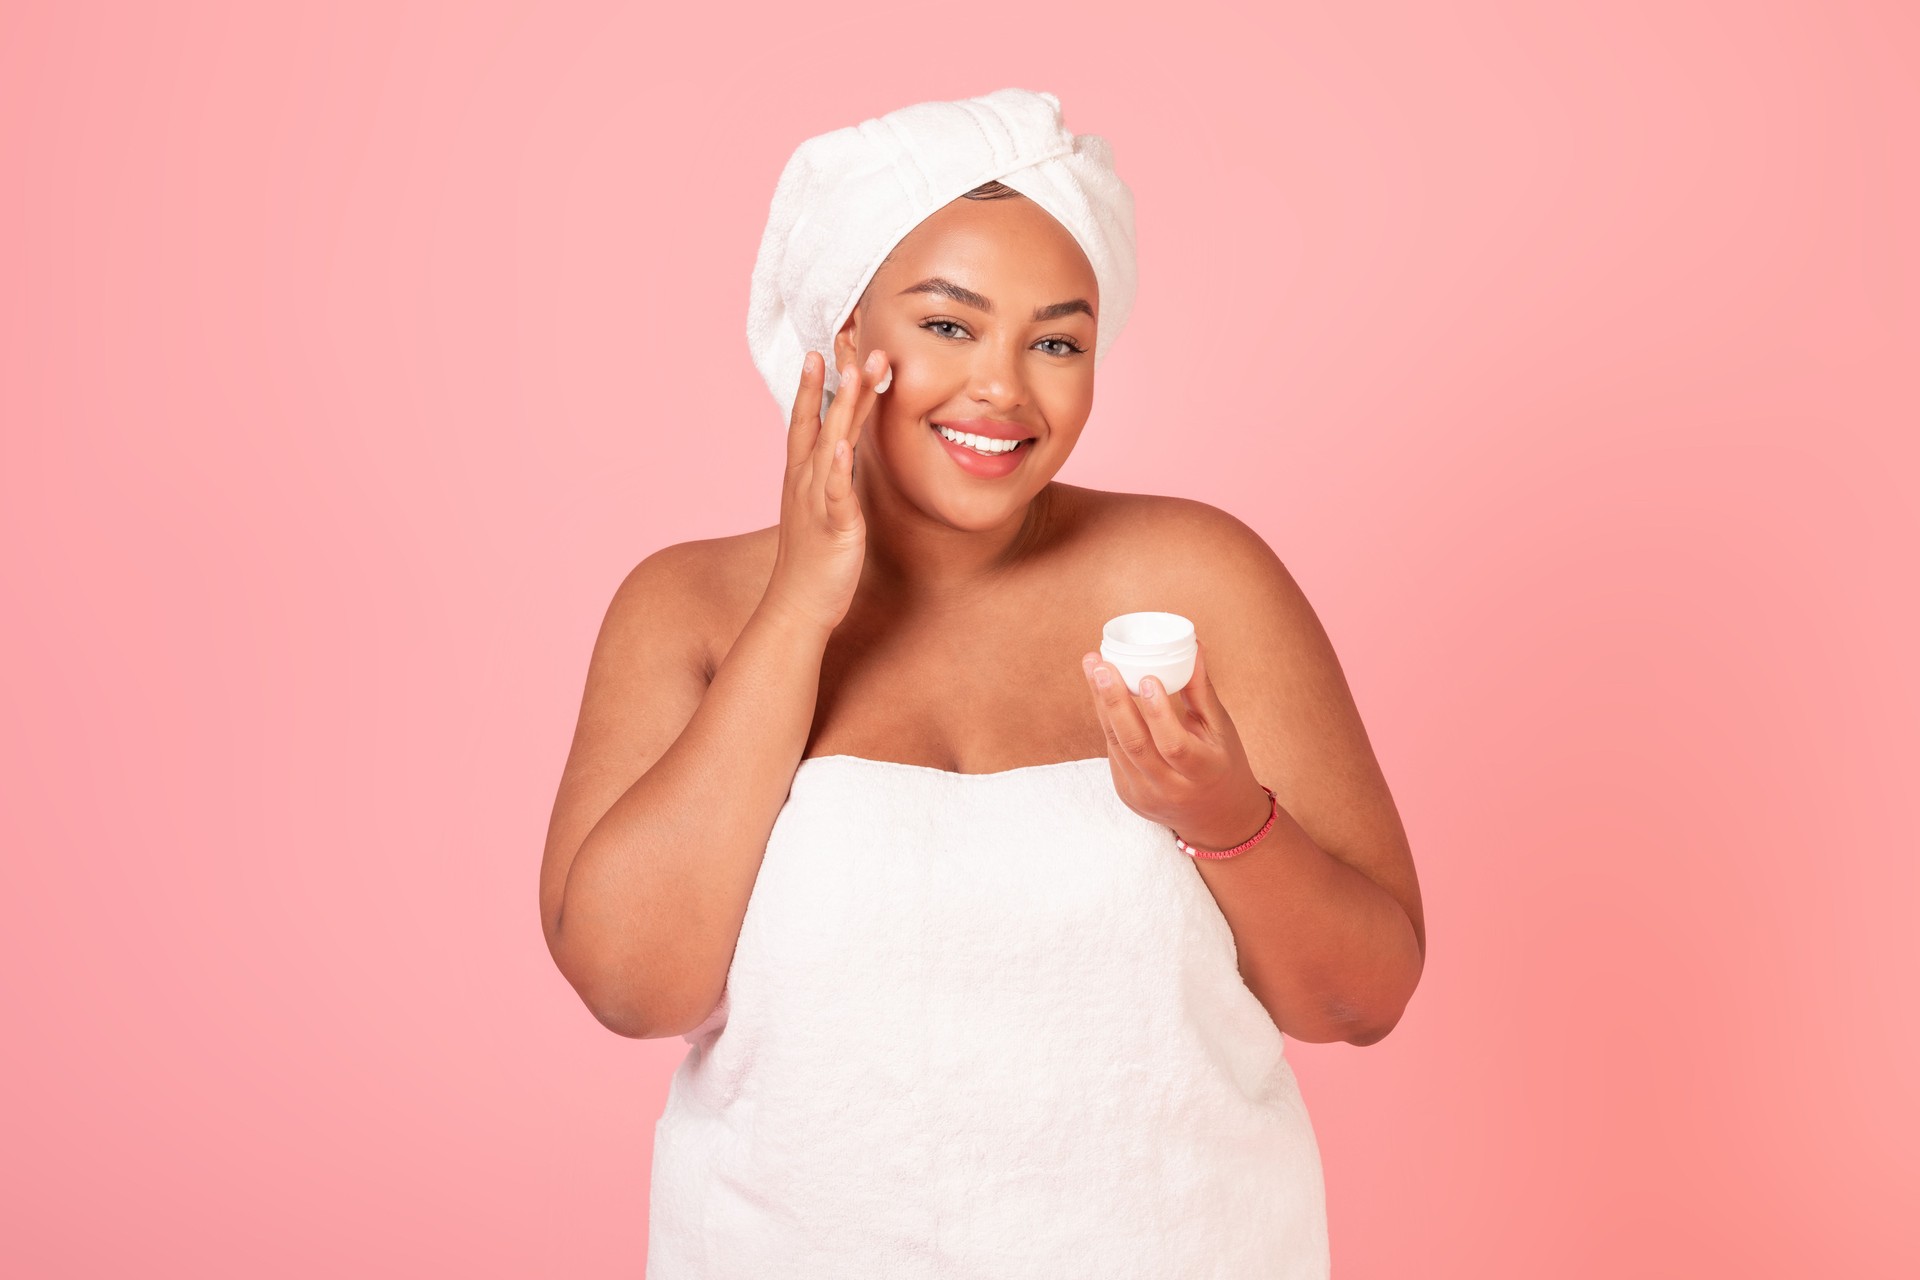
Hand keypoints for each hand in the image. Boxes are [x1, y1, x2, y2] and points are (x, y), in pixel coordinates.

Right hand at [762, 347, 890, 633]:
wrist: (797, 606)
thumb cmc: (812, 558)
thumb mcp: (821, 507)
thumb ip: (832, 476)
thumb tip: (844, 451)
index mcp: (803, 475)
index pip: (809, 419)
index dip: (817, 383)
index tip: (826, 346)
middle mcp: (805, 480)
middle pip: (819, 420)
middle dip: (835, 380)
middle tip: (848, 338)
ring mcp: (817, 501)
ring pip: (829, 444)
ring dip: (841, 407)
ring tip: (853, 372)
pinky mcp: (834, 526)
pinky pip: (835, 493)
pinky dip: (837, 467)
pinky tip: (842, 445)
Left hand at [1080, 639, 1273, 850]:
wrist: (1216, 819)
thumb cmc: (1222, 764)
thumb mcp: (1220, 730)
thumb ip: (1201, 692)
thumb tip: (1191, 646)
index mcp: (1202, 772)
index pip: (1174, 745)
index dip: (1158, 713)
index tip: (1148, 678)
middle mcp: (1170, 789)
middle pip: (1135, 744)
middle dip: (1114, 701)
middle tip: (1102, 666)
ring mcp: (1144, 794)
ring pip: (1117, 745)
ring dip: (1102, 704)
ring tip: (1093, 668)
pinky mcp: (1126, 794)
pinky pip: (1113, 752)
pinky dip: (1107, 720)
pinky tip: (1099, 692)